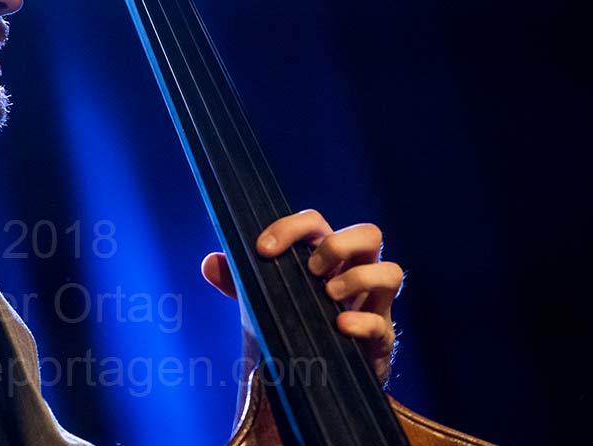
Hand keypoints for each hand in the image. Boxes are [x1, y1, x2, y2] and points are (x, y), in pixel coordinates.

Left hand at [200, 209, 401, 383]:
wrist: (308, 377)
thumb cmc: (288, 325)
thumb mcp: (258, 301)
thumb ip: (236, 282)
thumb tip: (211, 262)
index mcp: (325, 256)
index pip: (316, 223)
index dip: (290, 228)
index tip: (263, 249)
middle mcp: (355, 272)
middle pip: (369, 234)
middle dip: (338, 245)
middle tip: (312, 269)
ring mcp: (373, 305)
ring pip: (391, 272)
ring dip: (358, 278)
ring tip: (328, 295)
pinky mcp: (379, 339)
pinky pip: (383, 325)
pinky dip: (362, 321)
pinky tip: (340, 326)